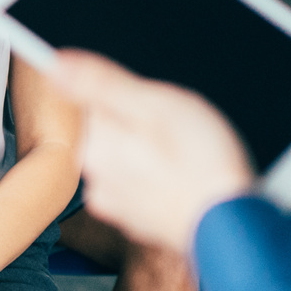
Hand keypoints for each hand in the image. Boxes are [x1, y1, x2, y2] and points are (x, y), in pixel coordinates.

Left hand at [50, 50, 254, 255]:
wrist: (233, 227)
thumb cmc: (203, 165)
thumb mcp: (156, 106)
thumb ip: (101, 84)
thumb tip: (56, 63)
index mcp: (93, 145)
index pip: (90, 104)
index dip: (126, 98)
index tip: (152, 108)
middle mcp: (93, 177)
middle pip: (108, 131)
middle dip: (138, 125)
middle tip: (175, 135)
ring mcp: (113, 203)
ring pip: (124, 158)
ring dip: (148, 153)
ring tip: (183, 158)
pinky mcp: (133, 220)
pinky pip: (137, 186)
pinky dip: (157, 179)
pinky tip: (182, 179)